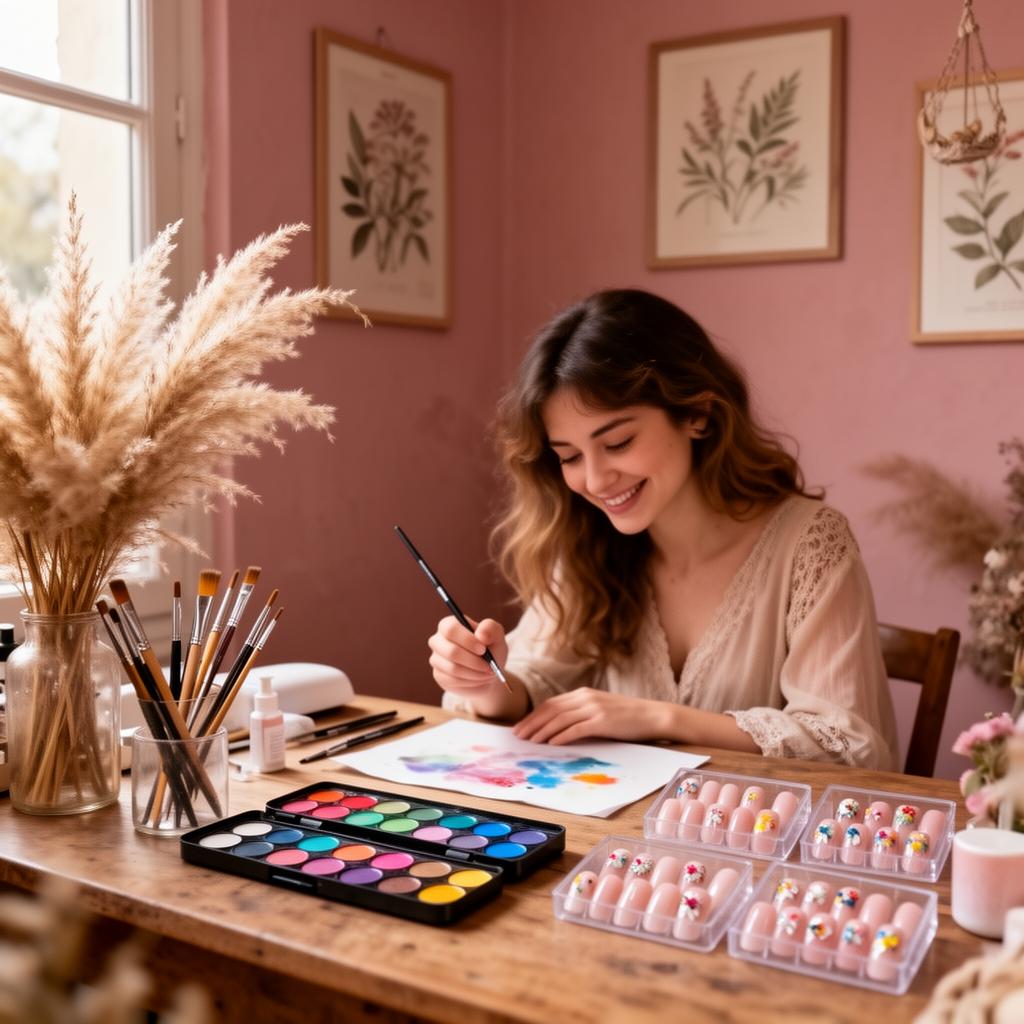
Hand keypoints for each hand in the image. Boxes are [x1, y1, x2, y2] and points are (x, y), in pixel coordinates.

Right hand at [428, 614, 508, 696]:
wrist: (488, 671)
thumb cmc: (491, 648)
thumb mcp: (497, 635)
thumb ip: (491, 628)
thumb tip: (481, 635)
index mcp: (449, 625)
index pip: (450, 629)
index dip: (467, 640)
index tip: (483, 649)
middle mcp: (438, 640)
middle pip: (450, 651)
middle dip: (474, 661)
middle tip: (489, 666)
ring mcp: (436, 659)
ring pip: (453, 669)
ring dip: (475, 673)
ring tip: (488, 672)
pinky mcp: (439, 676)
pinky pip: (453, 681)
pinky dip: (471, 681)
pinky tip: (478, 678)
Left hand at [512, 688, 667, 744]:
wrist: (653, 715)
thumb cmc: (626, 716)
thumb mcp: (600, 709)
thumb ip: (581, 714)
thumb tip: (558, 729)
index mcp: (583, 694)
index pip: (551, 704)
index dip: (533, 716)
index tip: (521, 727)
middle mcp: (585, 698)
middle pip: (551, 710)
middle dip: (532, 723)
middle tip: (519, 736)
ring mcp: (594, 708)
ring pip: (560, 719)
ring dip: (542, 731)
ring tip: (530, 742)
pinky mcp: (603, 721)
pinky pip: (577, 729)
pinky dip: (561, 736)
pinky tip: (551, 744)